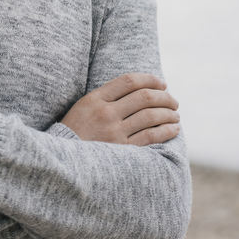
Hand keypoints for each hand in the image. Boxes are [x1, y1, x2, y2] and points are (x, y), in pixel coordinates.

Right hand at [60, 73, 179, 145]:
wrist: (63, 159)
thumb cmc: (76, 130)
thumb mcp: (84, 106)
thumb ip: (107, 96)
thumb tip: (142, 89)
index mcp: (96, 99)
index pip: (129, 81)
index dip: (150, 79)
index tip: (162, 83)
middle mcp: (106, 113)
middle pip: (144, 97)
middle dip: (165, 97)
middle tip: (173, 101)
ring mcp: (114, 132)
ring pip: (150, 116)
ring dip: (168, 114)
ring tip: (175, 115)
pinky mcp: (121, 150)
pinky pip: (150, 137)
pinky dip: (166, 131)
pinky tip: (173, 129)